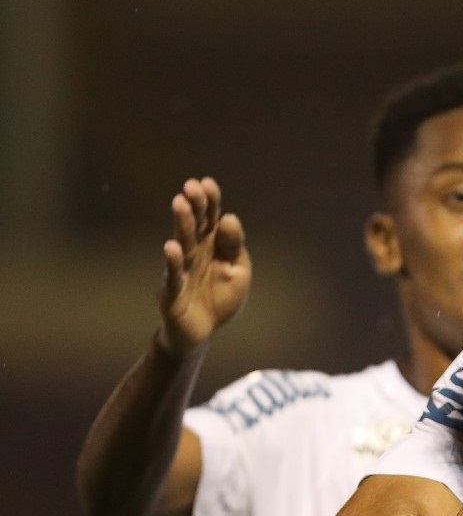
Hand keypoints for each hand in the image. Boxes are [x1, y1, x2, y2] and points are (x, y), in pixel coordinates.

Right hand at [157, 177, 250, 355]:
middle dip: (194, 206)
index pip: (211, 219)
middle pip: (195, 226)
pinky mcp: (172, 292)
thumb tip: (229, 218)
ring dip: (181, 224)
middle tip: (191, 186)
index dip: (210, 202)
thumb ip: (234, 246)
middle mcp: (194, 253)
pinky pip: (172, 276)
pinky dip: (172, 263)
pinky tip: (171, 248)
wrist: (201, 332)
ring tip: (180, 203)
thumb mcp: (238, 270)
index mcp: (212, 246)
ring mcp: (181, 270)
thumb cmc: (219, 298)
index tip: (207, 183)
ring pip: (183, 244)